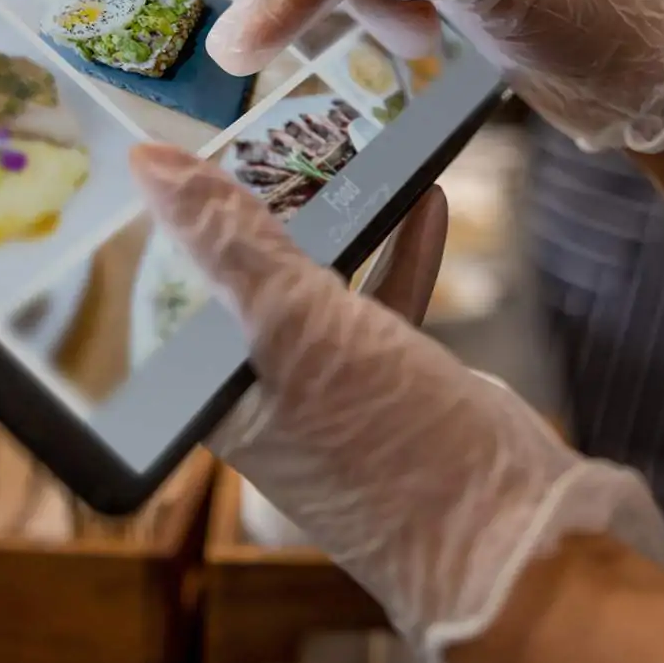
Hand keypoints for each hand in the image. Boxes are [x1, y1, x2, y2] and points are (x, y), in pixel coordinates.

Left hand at [131, 145, 663, 658]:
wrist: (514, 534)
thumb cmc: (390, 446)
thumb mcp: (297, 327)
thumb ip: (228, 243)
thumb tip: (149, 168)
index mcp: (212, 396)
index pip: (173, 287)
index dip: (184, 216)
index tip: (197, 140)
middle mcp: (261, 391)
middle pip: (248, 276)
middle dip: (270, 204)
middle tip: (284, 128)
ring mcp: (331, 386)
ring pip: (323, 279)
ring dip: (346, 216)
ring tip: (356, 147)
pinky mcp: (392, 379)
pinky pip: (384, 297)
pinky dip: (402, 248)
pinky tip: (424, 197)